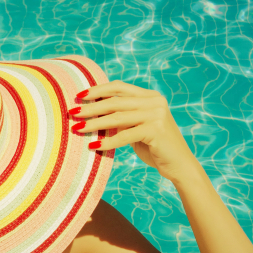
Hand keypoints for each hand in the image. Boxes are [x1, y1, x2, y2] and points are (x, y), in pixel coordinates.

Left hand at [70, 81, 201, 183]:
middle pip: (116, 101)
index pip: (119, 87)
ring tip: (77, 128)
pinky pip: (125, 135)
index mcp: (150, 96)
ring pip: (117, 117)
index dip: (98, 89)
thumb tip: (94, 113)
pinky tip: (93, 145)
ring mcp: (156, 115)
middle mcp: (155, 102)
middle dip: (91, 107)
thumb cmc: (156, 148)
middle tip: (72, 113)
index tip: (79, 95)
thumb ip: (123, 119)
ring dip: (94, 123)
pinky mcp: (155, 130)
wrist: (180, 165)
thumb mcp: (138, 129)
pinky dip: (108, 141)